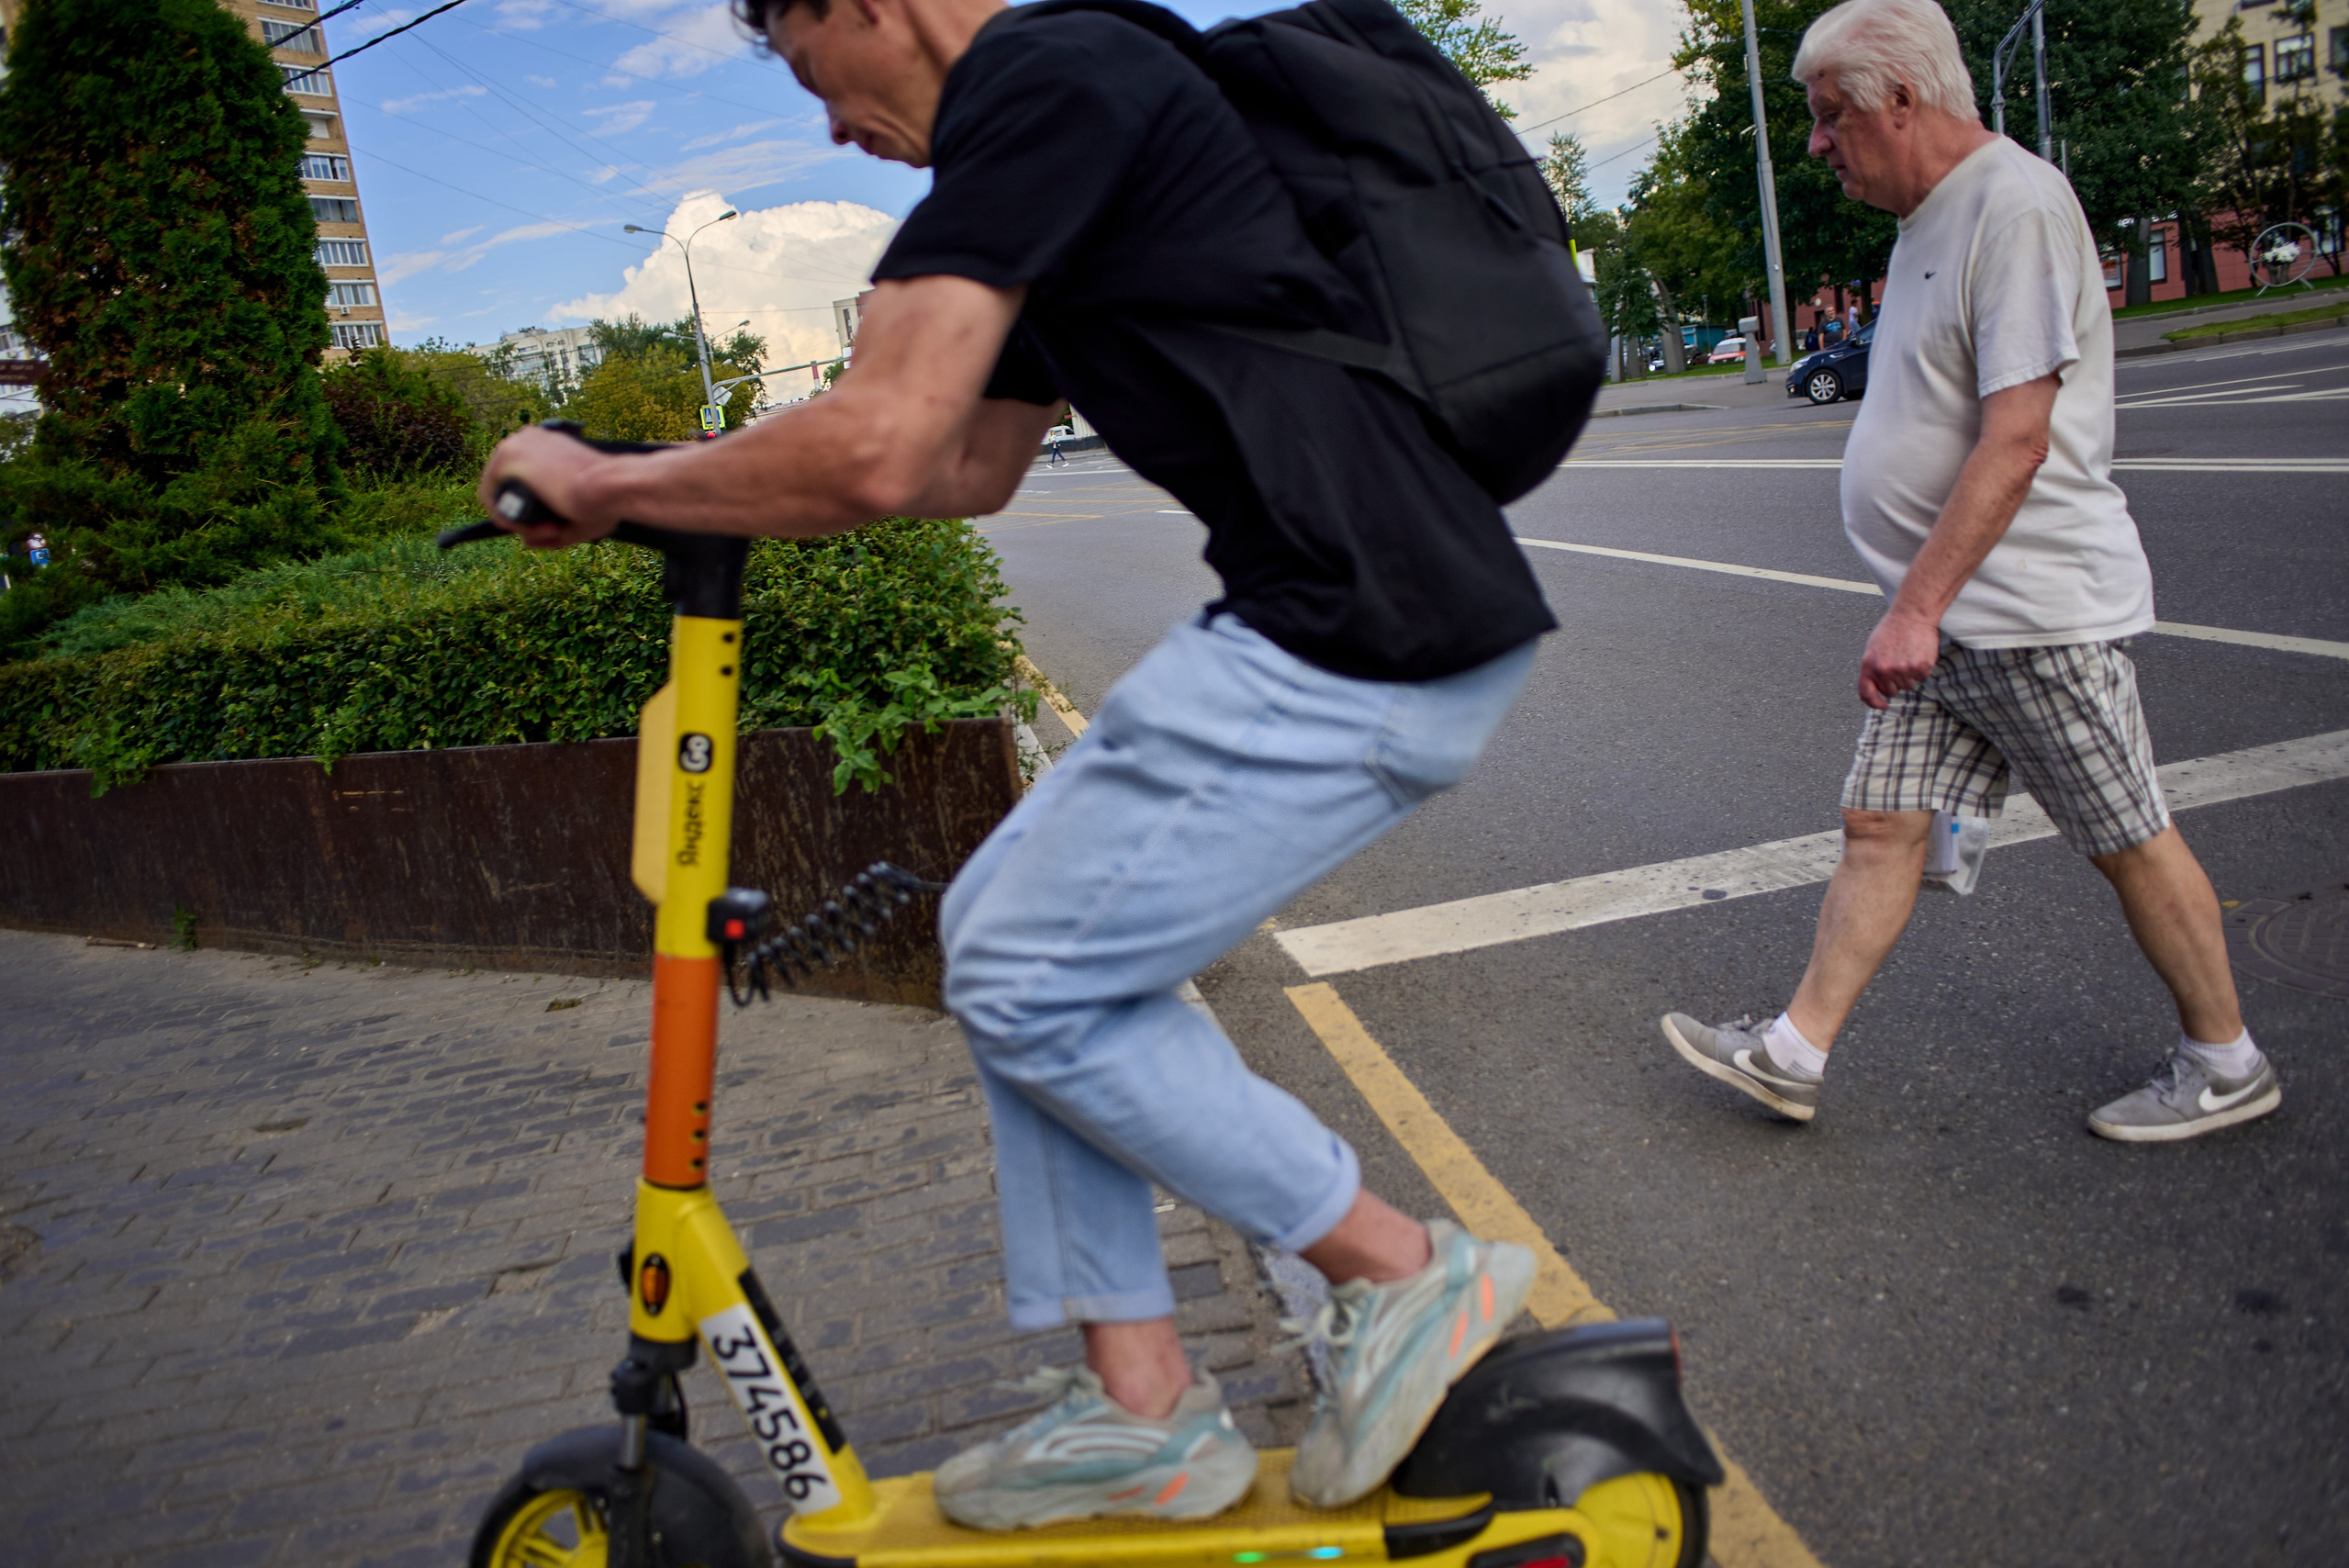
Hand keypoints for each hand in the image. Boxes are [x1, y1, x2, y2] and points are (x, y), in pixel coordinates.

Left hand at [476, 426, 619, 548]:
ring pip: (500, 497)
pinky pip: (492, 500)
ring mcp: (513, 446)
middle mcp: (526, 439)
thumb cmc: (606, 498)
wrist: (612, 487)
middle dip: (527, 518)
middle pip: (508, 489)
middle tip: (554, 529)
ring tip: (551, 530)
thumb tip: (526, 541)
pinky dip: (509, 521)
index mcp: (545, 444)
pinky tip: (533, 528)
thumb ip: (549, 527)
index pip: (521, 480)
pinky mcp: (506, 459)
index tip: (557, 525)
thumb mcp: (575, 513)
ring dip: (521, 522)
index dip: (534, 511)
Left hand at [1857, 607, 1942, 709]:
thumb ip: (1871, 669)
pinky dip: (1921, 669)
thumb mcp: (1872, 648)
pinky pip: (1921, 678)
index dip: (1874, 703)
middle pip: (1891, 691)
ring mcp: (1903, 670)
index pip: (1866, 693)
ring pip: (1907, 686)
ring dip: (1908, 676)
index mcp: (1869, 665)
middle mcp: (1885, 670)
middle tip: (1898, 664)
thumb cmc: (1892, 630)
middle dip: (1894, 683)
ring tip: (1907, 656)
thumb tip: (1874, 689)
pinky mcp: (1921, 667)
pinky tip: (1918, 654)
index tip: (1882, 705)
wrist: (1912, 615)